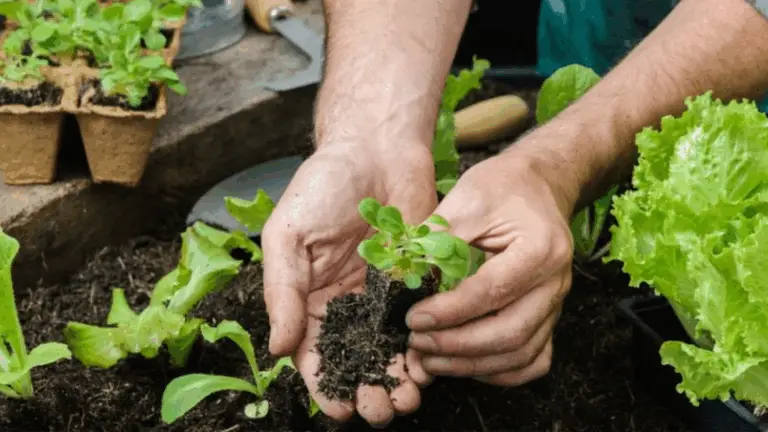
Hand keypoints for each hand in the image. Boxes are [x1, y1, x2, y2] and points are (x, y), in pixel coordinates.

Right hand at [261, 141, 436, 425]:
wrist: (377, 147)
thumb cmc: (323, 185)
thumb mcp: (288, 236)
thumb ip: (283, 292)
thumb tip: (279, 349)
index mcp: (309, 299)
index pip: (313, 355)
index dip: (323, 387)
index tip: (338, 410)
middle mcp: (347, 305)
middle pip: (355, 362)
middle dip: (365, 392)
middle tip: (379, 412)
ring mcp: (384, 297)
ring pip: (390, 351)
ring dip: (396, 381)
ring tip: (406, 401)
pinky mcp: (417, 282)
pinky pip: (421, 324)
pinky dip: (424, 349)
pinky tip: (429, 367)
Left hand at [405, 145, 574, 385]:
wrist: (538, 185)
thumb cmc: (503, 187)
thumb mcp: (468, 198)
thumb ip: (437, 239)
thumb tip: (402, 279)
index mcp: (539, 248)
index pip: (492, 291)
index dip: (450, 311)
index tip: (413, 319)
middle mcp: (555, 282)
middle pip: (511, 333)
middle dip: (457, 346)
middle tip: (417, 344)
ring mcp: (556, 304)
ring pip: (521, 354)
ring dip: (472, 365)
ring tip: (430, 361)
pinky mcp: (549, 317)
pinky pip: (533, 360)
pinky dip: (499, 372)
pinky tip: (464, 365)